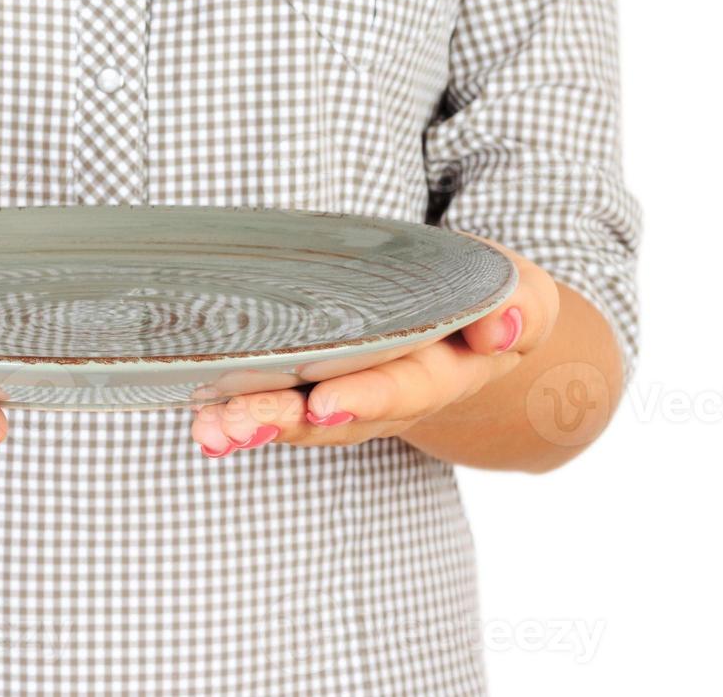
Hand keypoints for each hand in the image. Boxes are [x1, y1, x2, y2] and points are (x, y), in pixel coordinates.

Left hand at [190, 239, 557, 455]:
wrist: (467, 323)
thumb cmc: (486, 296)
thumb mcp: (520, 292)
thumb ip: (520, 306)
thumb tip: (501, 329)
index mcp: (446, 372)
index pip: (406, 386)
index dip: (367, 396)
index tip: (326, 403)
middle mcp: (391, 395)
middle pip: (337, 416)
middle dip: (286, 421)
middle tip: (239, 424)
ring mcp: (348, 395)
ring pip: (299, 419)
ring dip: (253, 425)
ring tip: (212, 429)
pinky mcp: (312, 383)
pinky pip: (275, 403)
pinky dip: (237, 415)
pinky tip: (202, 422)